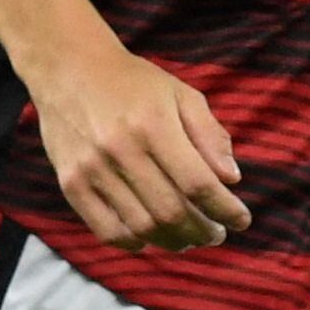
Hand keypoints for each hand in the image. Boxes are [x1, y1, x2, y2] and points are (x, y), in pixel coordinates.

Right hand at [31, 37, 248, 249]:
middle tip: (215, 233)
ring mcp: (92, 169)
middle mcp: (120, 149)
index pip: (198, 182)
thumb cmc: (133, 82)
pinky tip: (151, 237)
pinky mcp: (71, 183)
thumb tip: (232, 179)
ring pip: (142, 227)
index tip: (242, 220)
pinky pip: (108, 230)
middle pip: (171, 212)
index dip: (225, 209)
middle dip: (202, 231)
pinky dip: (136, 242)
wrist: (68, 67)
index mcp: (153, 124)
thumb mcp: (179, 94)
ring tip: (189, 237)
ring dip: (174, 241)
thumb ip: (209, 135)